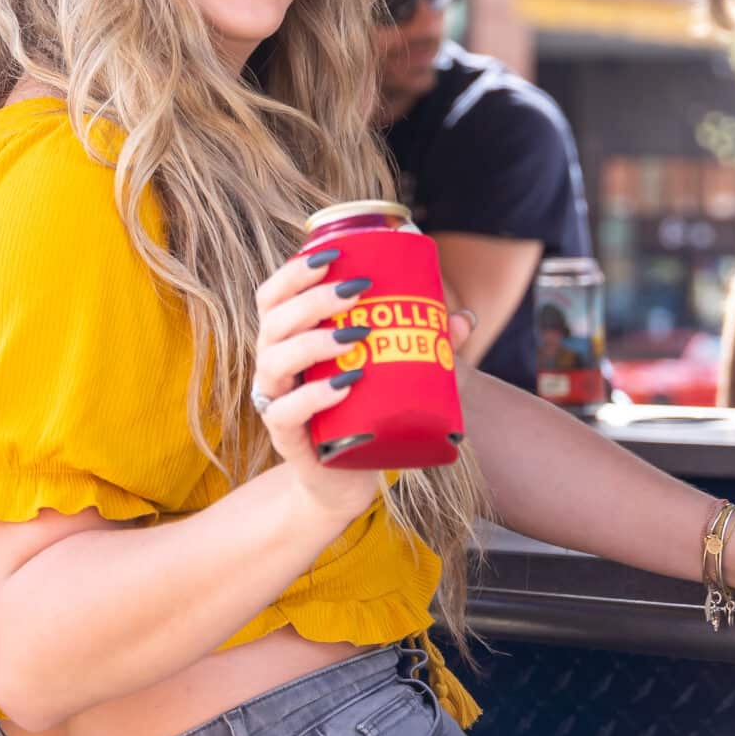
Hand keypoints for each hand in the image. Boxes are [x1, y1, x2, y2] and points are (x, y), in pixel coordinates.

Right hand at [250, 253, 478, 522]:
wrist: (348, 479)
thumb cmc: (362, 414)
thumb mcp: (392, 374)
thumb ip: (425, 346)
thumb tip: (462, 318)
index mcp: (288, 340)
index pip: (273, 296)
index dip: (293, 272)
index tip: (332, 256)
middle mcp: (274, 365)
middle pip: (273, 320)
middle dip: (313, 298)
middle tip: (359, 288)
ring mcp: (276, 401)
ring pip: (275, 360)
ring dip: (313, 341)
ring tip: (356, 336)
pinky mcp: (286, 438)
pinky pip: (285, 412)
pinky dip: (314, 396)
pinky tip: (346, 384)